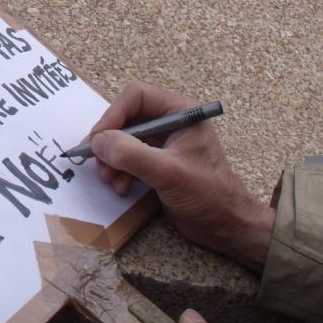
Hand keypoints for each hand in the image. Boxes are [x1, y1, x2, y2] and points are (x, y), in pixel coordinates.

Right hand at [88, 81, 273, 270]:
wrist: (225, 226)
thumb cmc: (208, 194)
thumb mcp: (168, 172)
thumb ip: (132, 154)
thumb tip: (98, 142)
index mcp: (180, 112)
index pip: (137, 96)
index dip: (114, 114)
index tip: (99, 139)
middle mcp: (171, 123)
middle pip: (127, 118)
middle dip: (110, 141)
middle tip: (97, 162)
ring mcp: (164, 144)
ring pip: (124, 140)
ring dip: (112, 159)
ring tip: (109, 180)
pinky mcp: (158, 164)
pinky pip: (129, 159)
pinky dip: (120, 171)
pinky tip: (121, 187)